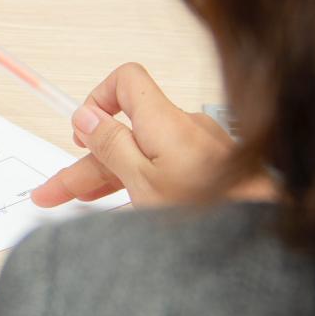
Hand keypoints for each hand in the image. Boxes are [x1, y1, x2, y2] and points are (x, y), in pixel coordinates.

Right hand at [30, 63, 235, 207]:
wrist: (261, 234)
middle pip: (124, 132)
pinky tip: (121, 206)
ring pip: (141, 155)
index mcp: (164, 121)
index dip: (98, 100)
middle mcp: (182, 128)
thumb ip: (111, 145)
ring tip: (77, 203)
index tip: (80, 133)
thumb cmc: (210, 212)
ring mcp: (198, 150)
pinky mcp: (208, 170)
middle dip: (85, 161)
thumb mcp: (142, 181)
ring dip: (107, 177)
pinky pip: (163, 167)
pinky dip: (138, 182)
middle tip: (53, 191)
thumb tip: (85, 116)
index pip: (125, 81)